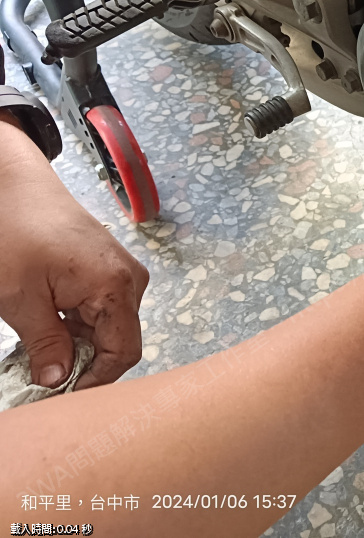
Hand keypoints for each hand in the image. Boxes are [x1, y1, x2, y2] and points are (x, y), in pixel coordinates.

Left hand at [0, 115, 148, 389]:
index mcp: (116, 285)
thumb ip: (44, 344)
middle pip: (117, 342)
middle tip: (41, 376)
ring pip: (107, 329)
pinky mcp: (108, 269)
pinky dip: (75, 325)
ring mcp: (121, 273)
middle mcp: (129, 280)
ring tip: (37, 348)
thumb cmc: (16, 230)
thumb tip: (58, 381)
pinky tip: (46, 324)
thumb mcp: (20, 298)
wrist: (14, 186)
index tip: (62, 398)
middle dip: (82, 364)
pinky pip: (100, 310)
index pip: (122, 353)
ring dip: (76, 345)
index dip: (94, 381)